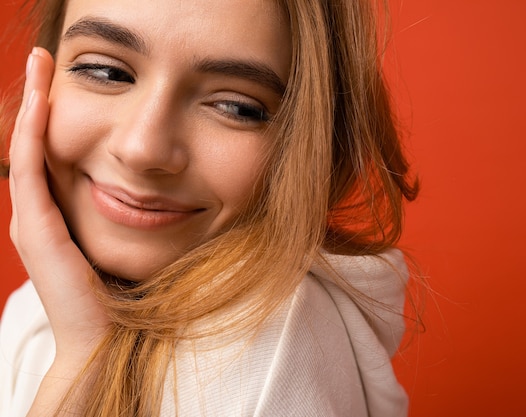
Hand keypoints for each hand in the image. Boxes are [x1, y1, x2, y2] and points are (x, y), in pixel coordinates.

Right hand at [9, 47, 108, 361]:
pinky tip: (42, 98)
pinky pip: (31, 166)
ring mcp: (32, 219)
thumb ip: (129, 215)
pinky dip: (33, 131)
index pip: (52, 154)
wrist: (105, 337)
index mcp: (57, 217)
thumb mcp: (125, 242)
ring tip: (40, 64)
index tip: (67, 80)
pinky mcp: (36, 226)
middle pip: (35, 143)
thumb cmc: (120, 294)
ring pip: (28, 147)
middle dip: (39, 100)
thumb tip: (158, 191)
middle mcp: (38, 214)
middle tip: (44, 59)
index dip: (55, 116)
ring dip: (33, 104)